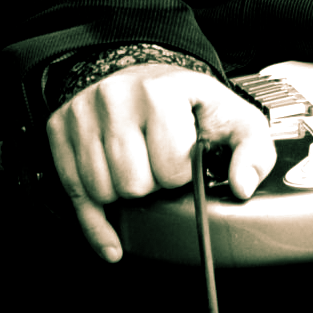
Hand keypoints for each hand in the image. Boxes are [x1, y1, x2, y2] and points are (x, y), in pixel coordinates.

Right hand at [45, 62, 277, 262]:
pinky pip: (73, 195)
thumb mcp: (232, 115)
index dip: (182, 173)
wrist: (140, 70)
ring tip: (137, 169)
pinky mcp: (59, 129)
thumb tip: (243, 186)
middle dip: (152, 185)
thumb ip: (254, 150)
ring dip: (124, 194)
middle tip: (158, 165)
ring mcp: (82, 113)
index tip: (183, 158)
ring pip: (102, 192)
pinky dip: (94, 223)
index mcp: (160, 91)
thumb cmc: (187, 100)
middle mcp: (115, 98)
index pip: (171, 168)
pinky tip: (112, 241)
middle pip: (133, 185)